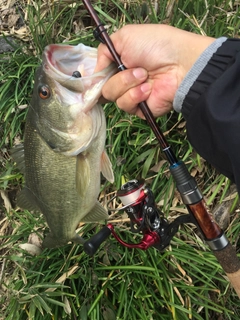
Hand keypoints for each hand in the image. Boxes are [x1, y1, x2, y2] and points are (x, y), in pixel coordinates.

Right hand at [95, 24, 214, 117]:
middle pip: (103, 87)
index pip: (99, 75)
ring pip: (112, 97)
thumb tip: (95, 71)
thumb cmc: (155, 45)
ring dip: (126, 84)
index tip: (94, 77)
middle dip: (116, 78)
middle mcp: (124, 80)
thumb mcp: (124, 36)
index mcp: (120, 63)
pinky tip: (148, 88)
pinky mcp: (140, 109)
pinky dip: (135, 95)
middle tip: (133, 69)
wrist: (180, 64)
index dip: (95, 77)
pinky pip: (125, 105)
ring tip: (145, 76)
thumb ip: (104, 51)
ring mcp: (132, 95)